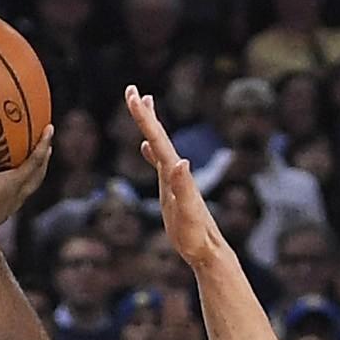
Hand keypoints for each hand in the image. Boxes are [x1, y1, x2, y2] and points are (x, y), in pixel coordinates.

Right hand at [123, 88, 236, 274]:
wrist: (207, 250)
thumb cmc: (196, 235)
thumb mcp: (187, 212)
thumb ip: (183, 187)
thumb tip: (180, 161)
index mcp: (175, 172)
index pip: (157, 139)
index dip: (144, 117)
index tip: (133, 95)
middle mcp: (175, 170)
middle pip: (158, 135)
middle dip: (145, 113)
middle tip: (132, 90)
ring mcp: (173, 179)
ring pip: (159, 144)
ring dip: (150, 125)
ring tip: (145, 104)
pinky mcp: (171, 190)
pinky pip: (158, 163)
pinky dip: (151, 150)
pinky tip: (146, 148)